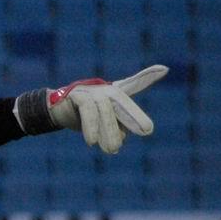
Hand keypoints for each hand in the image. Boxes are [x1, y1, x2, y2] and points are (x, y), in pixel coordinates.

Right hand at [48, 65, 167, 153]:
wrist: (56, 112)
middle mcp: (105, 90)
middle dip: (135, 115)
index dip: (148, 76)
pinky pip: (88, 110)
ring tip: (112, 150)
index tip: (165, 69)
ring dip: (109, 131)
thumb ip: (116, 130)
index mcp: (114, 95)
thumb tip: (121, 139)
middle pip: (122, 101)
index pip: (133, 85)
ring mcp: (90, 91)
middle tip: (147, 131)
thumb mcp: (105, 125)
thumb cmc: (85, 117)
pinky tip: (92, 142)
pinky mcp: (76, 95)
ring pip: (105, 109)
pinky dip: (92, 127)